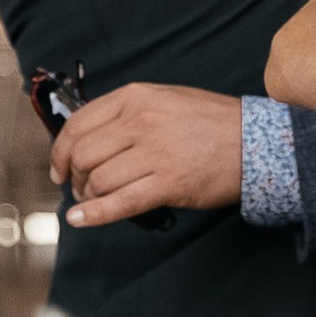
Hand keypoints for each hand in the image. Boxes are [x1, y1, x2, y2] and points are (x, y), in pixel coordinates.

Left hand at [55, 83, 242, 225]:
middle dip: (74, 177)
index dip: (60, 151)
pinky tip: (81, 219)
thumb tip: (88, 140)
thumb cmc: (213, 123)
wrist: (257, 141)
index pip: (78, 124)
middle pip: (82, 156)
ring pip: (98, 181)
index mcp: (137, 97)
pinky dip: (95, 214)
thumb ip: (127, 113)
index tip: (58, 167)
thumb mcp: (166, 100)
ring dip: (89, 196)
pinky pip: (120, 203)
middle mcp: (142, 121)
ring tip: (96, 200)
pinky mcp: (170, 183)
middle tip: (80, 187)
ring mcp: (155, 152)